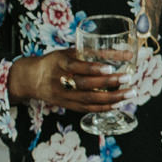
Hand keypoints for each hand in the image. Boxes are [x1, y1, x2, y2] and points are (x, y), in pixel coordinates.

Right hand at [12, 47, 131, 113]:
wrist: (31, 79)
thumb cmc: (56, 62)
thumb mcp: (70, 52)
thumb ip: (95, 53)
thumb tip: (127, 53)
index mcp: (59, 63)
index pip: (76, 67)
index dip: (92, 68)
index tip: (110, 67)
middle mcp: (59, 81)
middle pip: (85, 85)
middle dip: (108, 82)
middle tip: (127, 78)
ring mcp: (63, 96)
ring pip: (88, 99)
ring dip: (111, 98)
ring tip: (129, 92)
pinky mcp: (67, 106)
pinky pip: (86, 109)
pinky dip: (103, 108)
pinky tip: (118, 104)